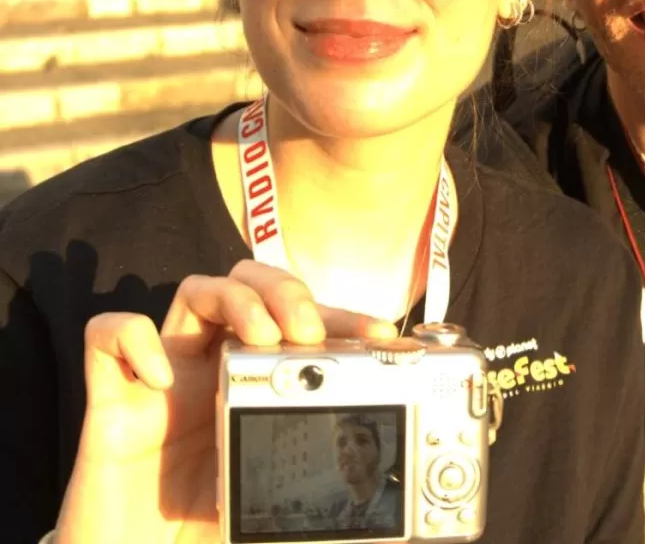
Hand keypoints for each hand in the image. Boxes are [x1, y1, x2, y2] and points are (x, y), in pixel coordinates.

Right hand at [53, 260, 398, 543]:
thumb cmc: (204, 529)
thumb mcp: (277, 496)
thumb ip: (318, 475)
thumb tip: (381, 499)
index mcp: (256, 383)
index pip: (301, 320)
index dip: (342, 317)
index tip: (380, 336)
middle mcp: (212, 369)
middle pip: (248, 283)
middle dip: (285, 291)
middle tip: (308, 332)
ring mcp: (162, 379)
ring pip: (194, 291)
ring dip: (235, 298)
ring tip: (262, 335)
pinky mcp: (107, 402)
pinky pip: (105, 335)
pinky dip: (133, 339)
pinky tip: (163, 378)